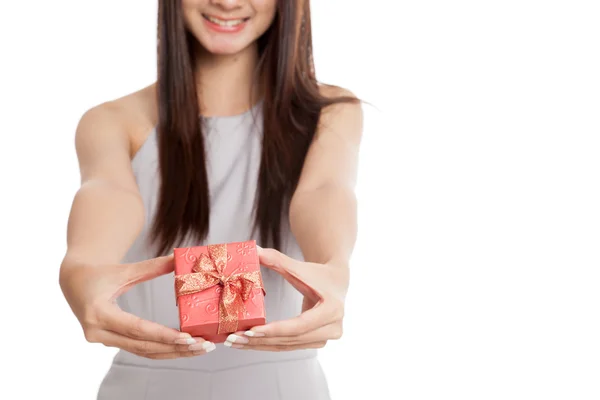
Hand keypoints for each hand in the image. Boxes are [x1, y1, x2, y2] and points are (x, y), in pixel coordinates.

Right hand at [59, 255, 215, 358]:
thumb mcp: (124, 269)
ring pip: (142, 352)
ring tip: (199, 349)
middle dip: (175, 348)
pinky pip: (139, 350)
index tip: (188, 337)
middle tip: (202, 345)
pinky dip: (161, 349)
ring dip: (172, 352)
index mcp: (99, 313)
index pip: (136, 329)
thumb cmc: (98, 273)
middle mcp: (98, 332)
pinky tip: (183, 348)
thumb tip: (178, 257)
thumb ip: (152, 266)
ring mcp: (103, 340)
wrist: (74, 281)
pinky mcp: (110, 342)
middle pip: (142, 346)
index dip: (163, 335)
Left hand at [224, 247, 348, 350]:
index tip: (250, 330)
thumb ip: (276, 259)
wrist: (337, 282)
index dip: (274, 330)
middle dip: (259, 340)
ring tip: (235, 342)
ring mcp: (326, 338)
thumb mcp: (299, 266)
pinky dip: (267, 344)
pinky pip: (288, 346)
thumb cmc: (318, 273)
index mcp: (331, 309)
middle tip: (234, 338)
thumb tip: (252, 250)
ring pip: (287, 346)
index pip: (299, 325)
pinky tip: (248, 343)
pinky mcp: (318, 342)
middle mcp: (332, 328)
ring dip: (259, 345)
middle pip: (290, 339)